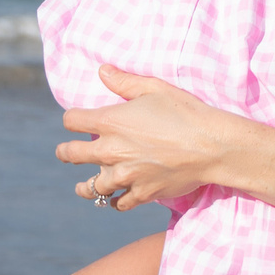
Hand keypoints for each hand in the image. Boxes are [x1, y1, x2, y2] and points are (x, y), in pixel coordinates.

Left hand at [57, 65, 245, 210]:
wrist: (211, 146)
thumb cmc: (185, 112)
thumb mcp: (155, 88)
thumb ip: (124, 82)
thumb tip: (102, 71)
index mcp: (110, 122)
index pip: (72, 120)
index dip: (71, 118)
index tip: (74, 119)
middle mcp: (111, 151)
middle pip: (72, 154)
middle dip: (65, 152)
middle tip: (63, 152)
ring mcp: (125, 176)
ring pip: (91, 186)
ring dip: (85, 185)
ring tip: (82, 187)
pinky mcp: (141, 193)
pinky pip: (119, 203)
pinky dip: (115, 201)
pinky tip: (115, 198)